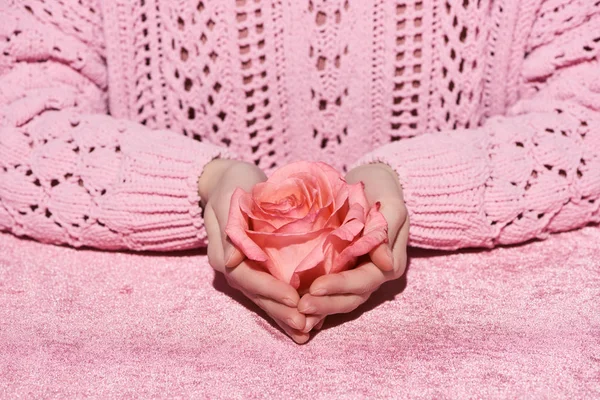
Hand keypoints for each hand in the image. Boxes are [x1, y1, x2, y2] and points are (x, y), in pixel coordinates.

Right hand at [199, 159, 309, 342]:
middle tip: (305, 326)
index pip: (246, 277)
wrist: (226, 179)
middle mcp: (231, 265)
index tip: (294, 299)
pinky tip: (300, 318)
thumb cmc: (233, 183)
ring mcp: (241, 268)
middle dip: (279, 311)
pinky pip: (268, 289)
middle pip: (255, 294)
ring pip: (262, 297)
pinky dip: (282, 304)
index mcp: (223, 252)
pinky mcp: (254, 266)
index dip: (269, 290)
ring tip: (305, 331)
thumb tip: (232, 260)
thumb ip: (230, 225)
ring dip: (282, 314)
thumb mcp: (229, 198)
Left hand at [298, 163, 408, 330]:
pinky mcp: (345, 271)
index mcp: (389, 263)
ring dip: (321, 307)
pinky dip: (319, 302)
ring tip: (296, 311)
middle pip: (353, 297)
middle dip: (327, 304)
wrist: (372, 184)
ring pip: (342, 300)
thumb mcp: (390, 207)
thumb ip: (386, 232)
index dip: (340, 286)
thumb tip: (386, 264)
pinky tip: (297, 309)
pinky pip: (333, 292)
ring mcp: (360, 275)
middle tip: (300, 306)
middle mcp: (375, 274)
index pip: (364, 281)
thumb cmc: (381, 192)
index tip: (315, 287)